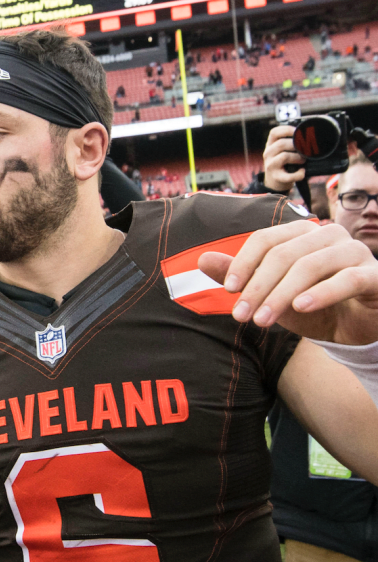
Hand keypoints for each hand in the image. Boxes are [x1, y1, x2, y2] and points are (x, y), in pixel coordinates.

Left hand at [198, 219, 377, 343]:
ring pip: (310, 266)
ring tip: (262, 321)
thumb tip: (202, 260)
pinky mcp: (375, 275)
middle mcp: (329, 236)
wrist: (356, 328)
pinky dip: (321, 293)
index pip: (266, 240)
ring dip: (281, 295)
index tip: (229, 290)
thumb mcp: (272, 294)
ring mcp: (355, 253)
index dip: (244, 263)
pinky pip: (347, 280)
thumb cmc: (312, 306)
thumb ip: (241, 276)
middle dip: (258, 287)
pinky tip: (300, 308)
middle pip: (284, 254)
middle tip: (241, 316)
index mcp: (303, 233)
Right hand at [261, 124, 302, 193]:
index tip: (298, 132)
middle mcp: (268, 154)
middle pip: (281, 143)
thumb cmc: (283, 162)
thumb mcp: (281, 150)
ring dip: (298, 157)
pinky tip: (302, 172)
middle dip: (296, 145)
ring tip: (303, 160)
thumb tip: (307, 134)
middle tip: (304, 149)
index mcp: (270, 145)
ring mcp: (271, 165)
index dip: (287, 130)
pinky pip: (288, 175)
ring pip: (284, 156)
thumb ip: (289, 141)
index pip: (274, 132)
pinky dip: (298, 174)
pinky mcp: (276, 177)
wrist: (275, 181)